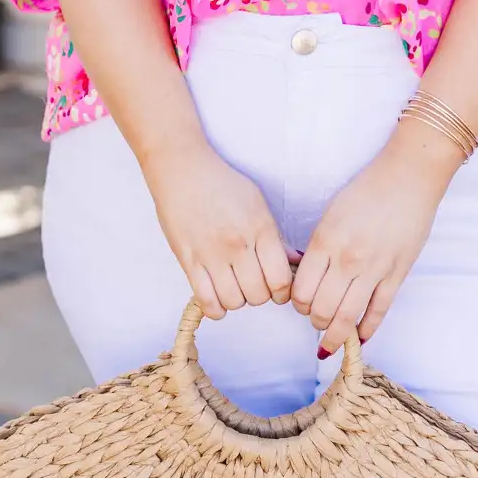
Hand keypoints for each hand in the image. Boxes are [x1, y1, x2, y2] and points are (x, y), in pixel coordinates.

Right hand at [146, 141, 292, 319]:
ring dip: (238, 300)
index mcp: (260, 228)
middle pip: (259, 295)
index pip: (280, 279)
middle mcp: (238, 244)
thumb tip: (294, 261)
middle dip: (261, 295)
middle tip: (255, 285)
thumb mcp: (257, 203)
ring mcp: (211, 254)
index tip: (278, 288)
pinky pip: (206, 300)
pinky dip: (216, 308)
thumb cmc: (223, 183)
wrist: (184, 170)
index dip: (283, 291)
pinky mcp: (188, 260)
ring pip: (234, 301)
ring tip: (235, 287)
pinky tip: (218, 297)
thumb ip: (275, 236)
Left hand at [292, 124, 464, 354]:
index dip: (297, 304)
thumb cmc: (367, 190)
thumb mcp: (331, 214)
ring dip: (335, 335)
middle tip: (316, 319)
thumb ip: (318, 247)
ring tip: (332, 338)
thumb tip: (307, 278)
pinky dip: (367, 330)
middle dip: (315, 321)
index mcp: (325, 241)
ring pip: (347, 318)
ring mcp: (374, 269)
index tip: (301, 303)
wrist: (408, 177)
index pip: (301, 290)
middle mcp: (347, 259)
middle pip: (321, 310)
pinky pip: (379, 312)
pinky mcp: (397, 274)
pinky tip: (360, 337)